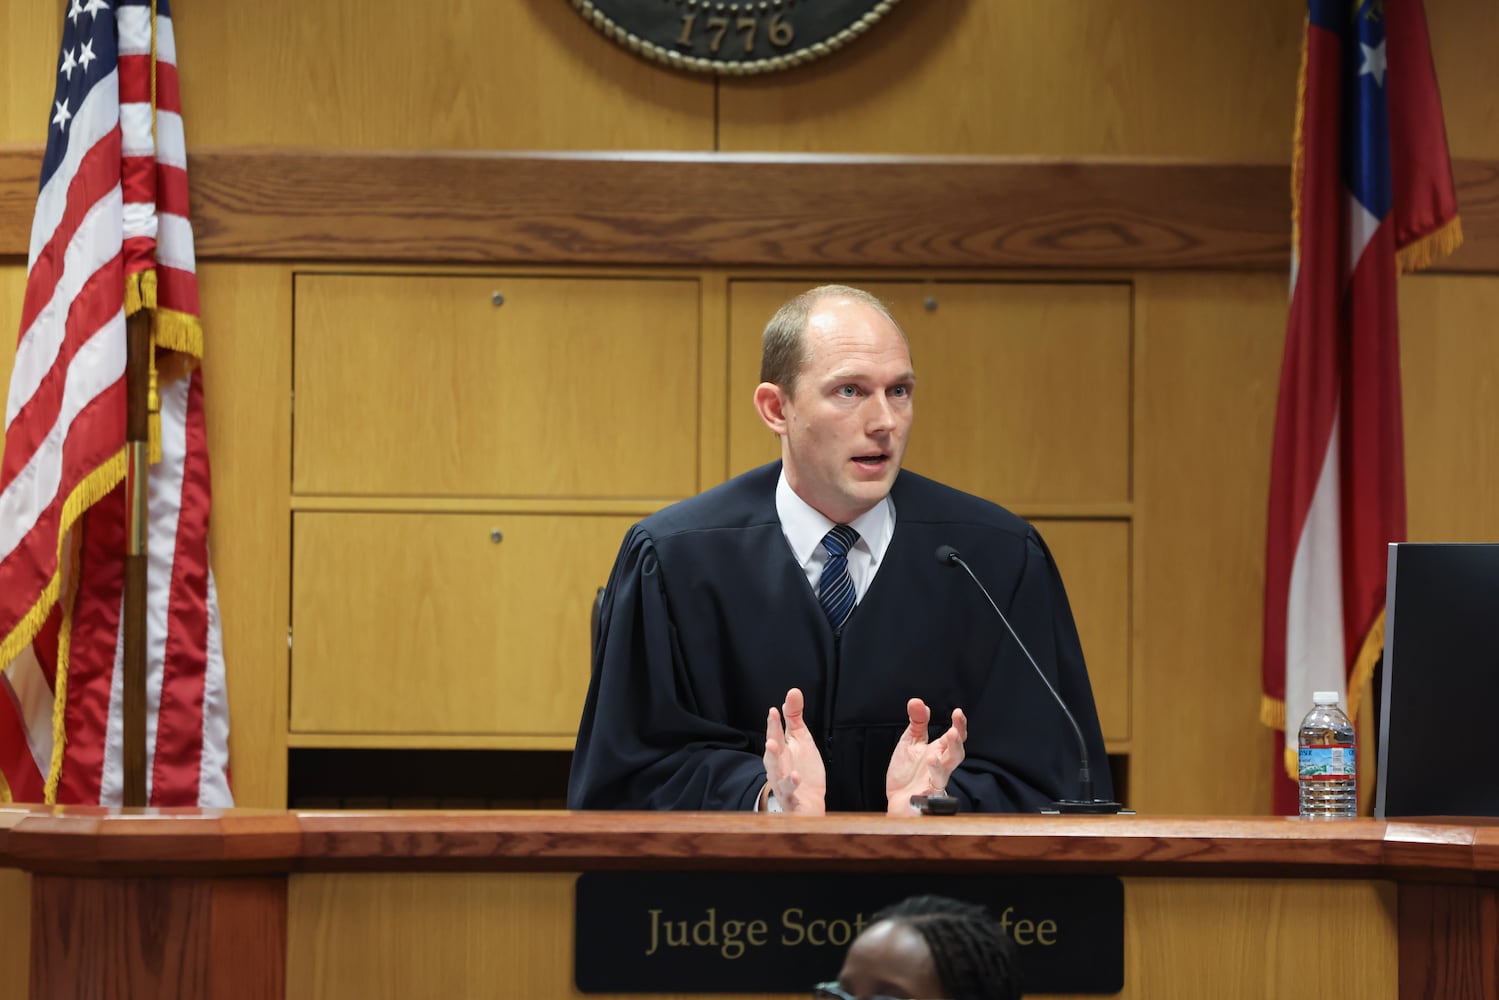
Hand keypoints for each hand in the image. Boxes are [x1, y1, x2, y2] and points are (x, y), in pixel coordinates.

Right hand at [762, 688, 826, 814]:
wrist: (807, 799)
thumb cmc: (801, 767)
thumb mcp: (800, 739)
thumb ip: (794, 717)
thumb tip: (793, 692)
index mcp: (779, 750)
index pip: (775, 735)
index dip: (774, 724)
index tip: (773, 711)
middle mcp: (777, 765)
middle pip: (772, 755)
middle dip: (771, 746)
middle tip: (771, 738)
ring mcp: (781, 782)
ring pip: (775, 773)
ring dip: (775, 764)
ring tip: (773, 751)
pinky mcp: (790, 796)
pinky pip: (789, 791)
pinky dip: (790, 785)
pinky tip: (796, 777)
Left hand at [884, 699, 967, 814]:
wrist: (897, 800)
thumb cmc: (907, 773)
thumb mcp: (910, 743)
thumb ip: (917, 723)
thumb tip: (917, 702)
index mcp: (939, 750)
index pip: (955, 737)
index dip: (959, 725)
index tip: (958, 712)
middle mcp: (940, 765)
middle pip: (956, 754)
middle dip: (957, 742)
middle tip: (954, 731)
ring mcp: (935, 780)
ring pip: (947, 771)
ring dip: (944, 761)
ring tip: (937, 752)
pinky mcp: (927, 794)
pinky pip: (933, 787)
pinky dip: (933, 776)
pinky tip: (930, 762)